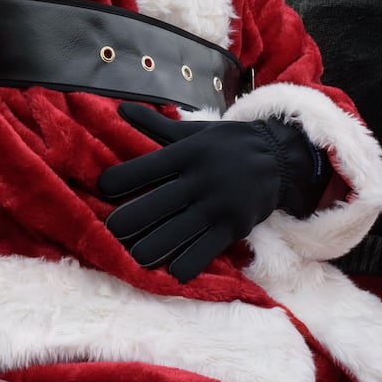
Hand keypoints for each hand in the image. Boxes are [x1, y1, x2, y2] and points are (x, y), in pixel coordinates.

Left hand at [98, 102, 329, 282]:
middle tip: (110, 233)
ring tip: (134, 258)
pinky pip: (207, 250)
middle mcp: (201, 179)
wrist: (278, 157)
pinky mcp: (233, 226)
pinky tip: (172, 272)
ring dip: (152, 248)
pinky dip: (188, 263)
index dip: (124, 178)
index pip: (149, 167)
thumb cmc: (226, 144)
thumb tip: (121, 109)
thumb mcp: (193, 132)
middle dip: (130, 221)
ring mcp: (218, 205)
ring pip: (178, 232)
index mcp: (188, 153)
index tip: (103, 187)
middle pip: (158, 204)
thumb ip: (156, 126)